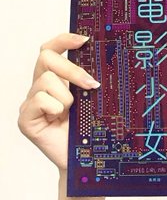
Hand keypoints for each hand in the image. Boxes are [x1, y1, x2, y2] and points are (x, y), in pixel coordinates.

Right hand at [18, 33, 100, 170]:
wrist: (86, 160)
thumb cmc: (91, 130)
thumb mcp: (94, 100)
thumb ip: (91, 80)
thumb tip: (107, 59)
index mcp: (57, 79)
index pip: (51, 50)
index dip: (64, 39)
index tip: (85, 39)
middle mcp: (41, 87)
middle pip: (46, 58)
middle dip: (71, 69)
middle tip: (91, 84)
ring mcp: (31, 103)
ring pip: (45, 81)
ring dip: (67, 97)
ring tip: (72, 113)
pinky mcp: (26, 119)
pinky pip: (39, 100)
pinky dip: (55, 108)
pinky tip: (60, 120)